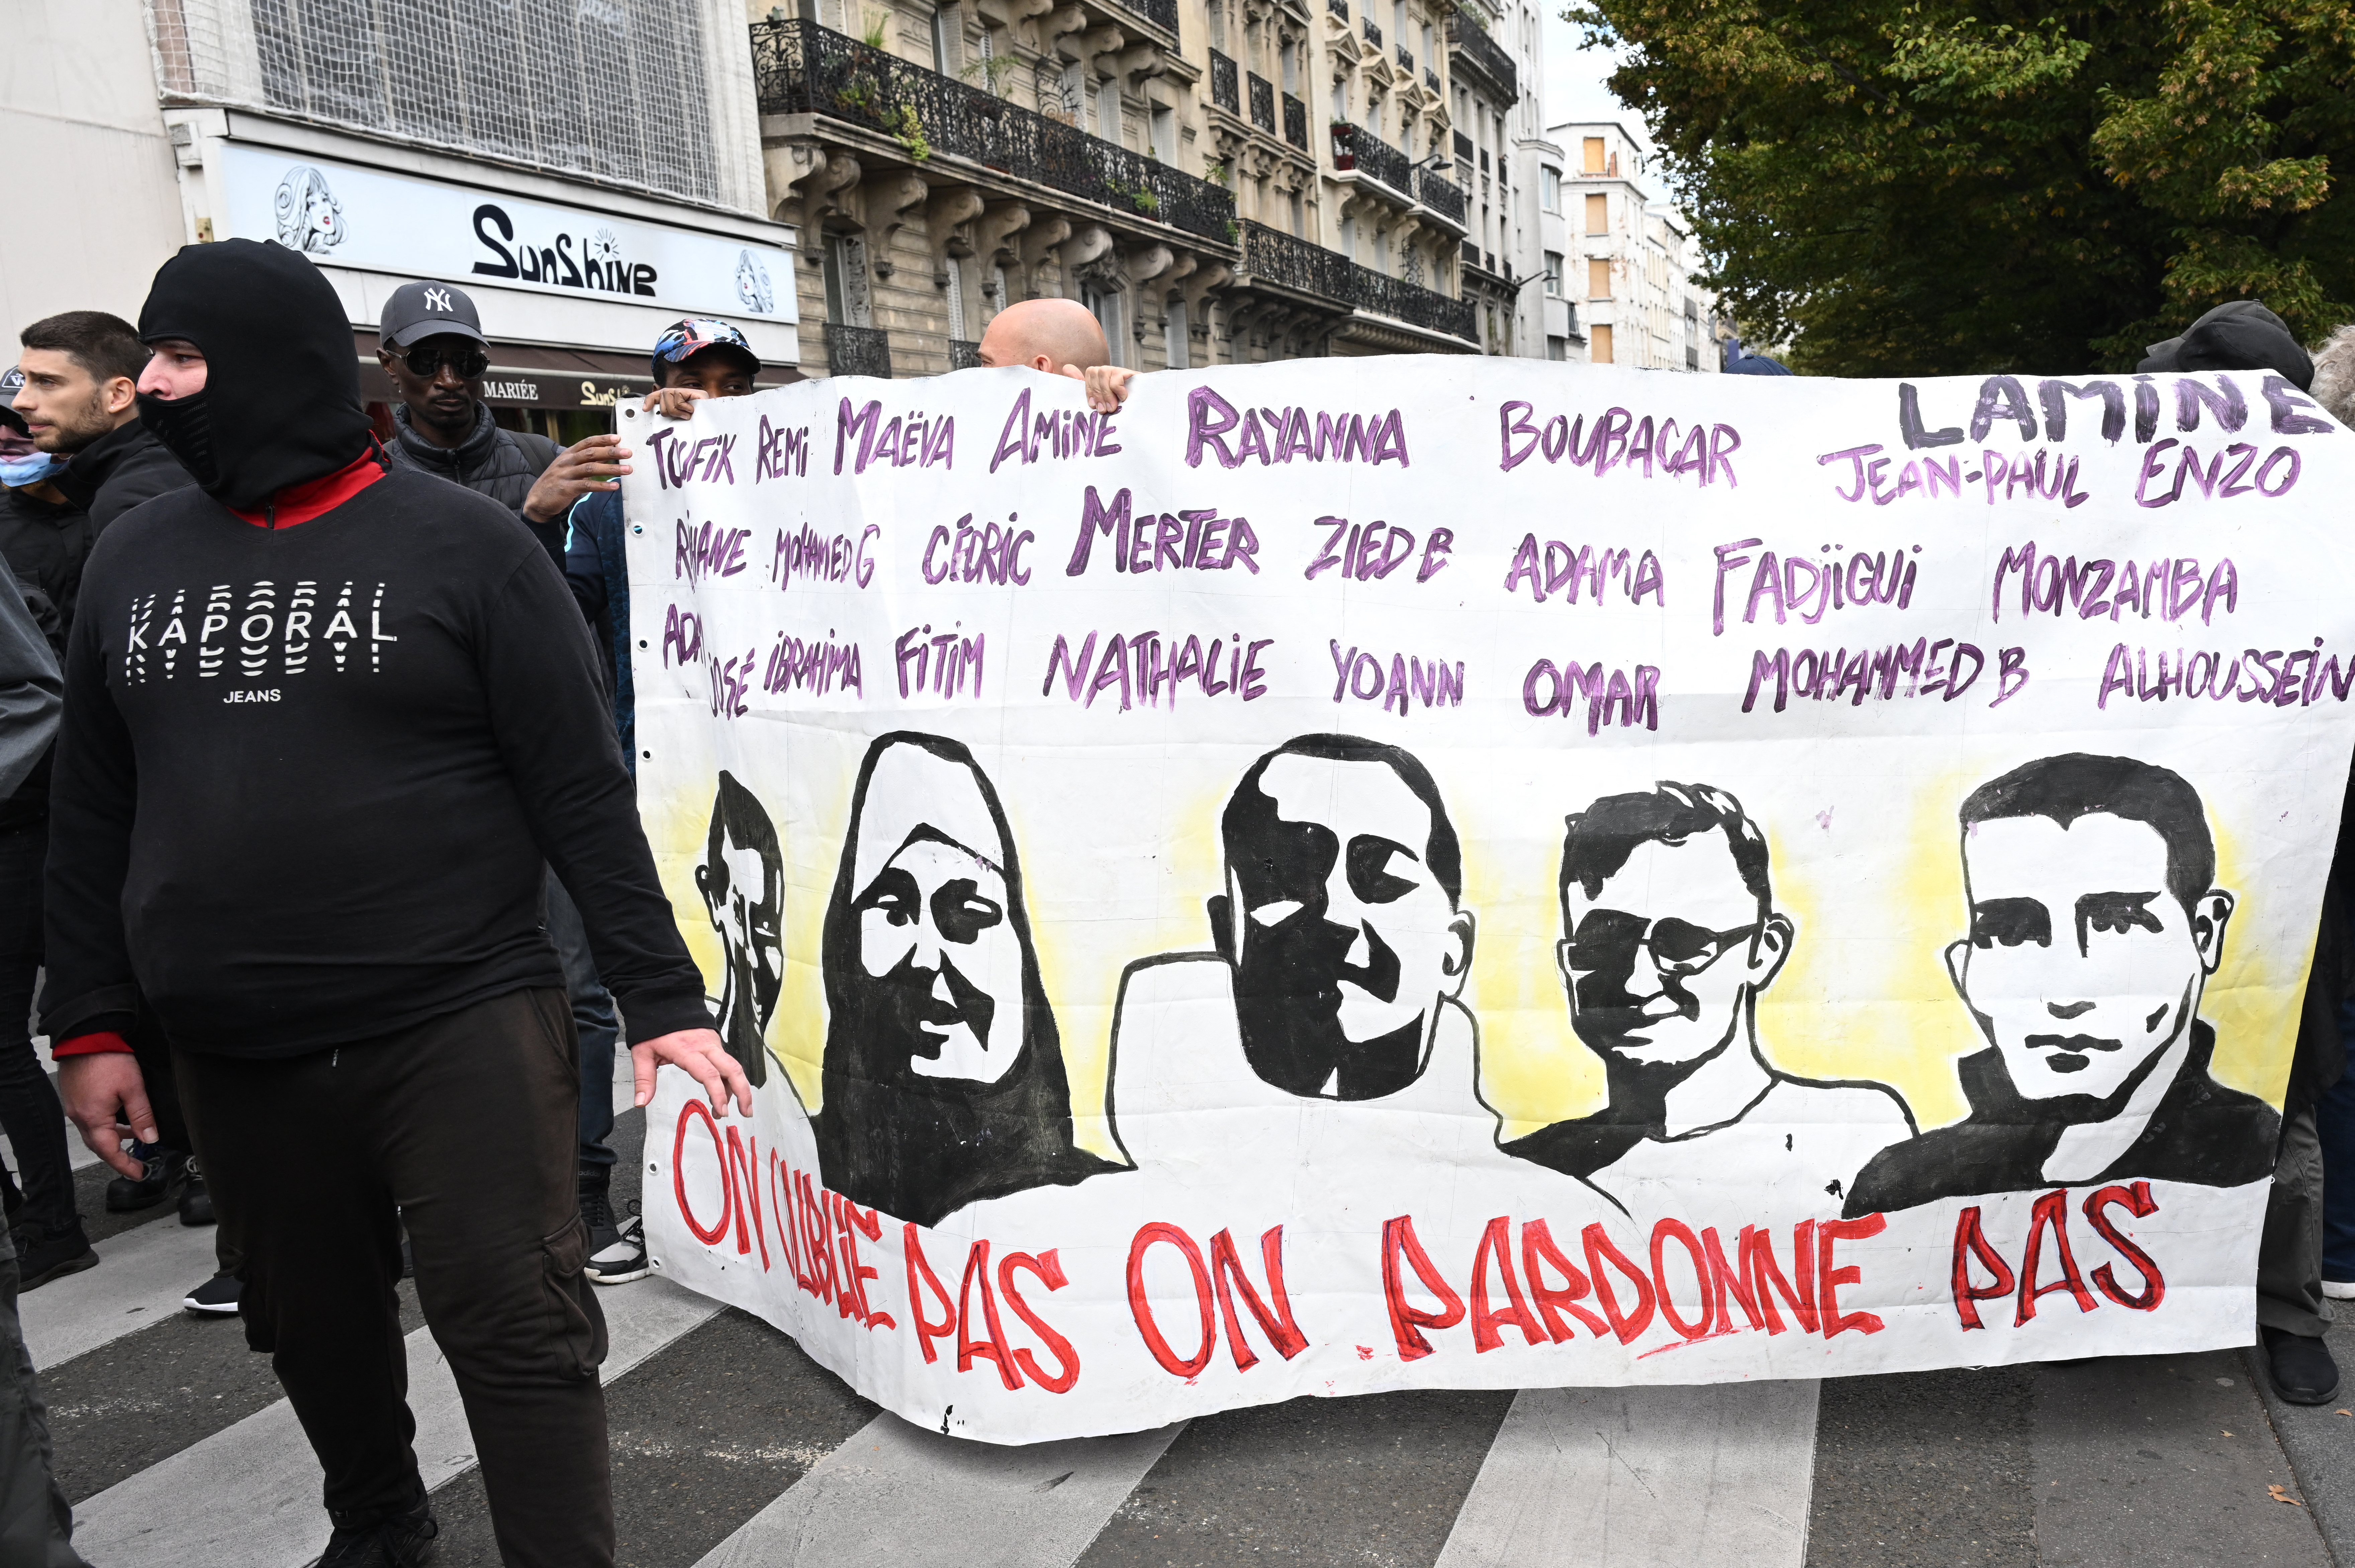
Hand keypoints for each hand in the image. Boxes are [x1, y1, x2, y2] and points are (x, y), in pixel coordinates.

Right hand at [58, 1054, 156, 1179]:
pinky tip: (120, 1121)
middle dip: (118, 1156)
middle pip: (99, 1145)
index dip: (124, 1165)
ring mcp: (75, 1107)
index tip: (138, 1174)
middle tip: (136, 1163)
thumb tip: (150, 1139)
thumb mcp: (133, 1088)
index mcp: (93, 1118)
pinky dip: (106, 1126)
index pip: (109, 1151)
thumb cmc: (107, 1058)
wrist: (86, 1036)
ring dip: (113, 1140)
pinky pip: (91, 1120)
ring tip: (133, 1141)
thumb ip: (142, 1116)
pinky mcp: (75, 1097)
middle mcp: (79, 1116)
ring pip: (94, 1132)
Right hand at [521, 434, 632, 522]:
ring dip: (611, 468)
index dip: (602, 439)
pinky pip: (587, 485)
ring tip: (627, 469)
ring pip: (591, 468)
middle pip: (591, 453)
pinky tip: (614, 486)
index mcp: (568, 454)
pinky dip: (602, 485)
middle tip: (628, 452)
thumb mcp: (569, 467)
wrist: (537, 500)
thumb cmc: (557, 482)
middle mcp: (567, 462)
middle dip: (611, 452)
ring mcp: (566, 474)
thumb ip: (585, 460)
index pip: (587, 442)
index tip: (618, 438)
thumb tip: (607, 454)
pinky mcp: (566, 489)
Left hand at [631, 1027, 752, 1117]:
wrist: (666, 1000)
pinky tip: (725, 1093)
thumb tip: (641, 1103)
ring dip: (739, 1088)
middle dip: (743, 1092)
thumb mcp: (642, 1052)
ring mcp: (713, 1043)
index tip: (722, 1110)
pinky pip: (727, 1062)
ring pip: (733, 1066)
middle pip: (732, 1069)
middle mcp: (705, 1046)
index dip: (718, 1093)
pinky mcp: (715, 1043)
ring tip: (738, 1108)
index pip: (709, 1074)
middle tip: (746, 1112)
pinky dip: (730, 1079)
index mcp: (687, 1050)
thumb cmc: (654, 1028)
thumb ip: (644, 1079)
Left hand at [643, 386, 708, 420]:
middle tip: (681, 416)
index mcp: (673, 398)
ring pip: (668, 396)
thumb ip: (669, 413)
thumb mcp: (679, 418)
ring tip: (687, 414)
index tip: (645, 409)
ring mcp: (685, 391)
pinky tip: (691, 409)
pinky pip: (678, 399)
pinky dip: (684, 407)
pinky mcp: (692, 392)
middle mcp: (677, 392)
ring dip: (677, 410)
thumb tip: (648, 410)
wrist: (714, 418)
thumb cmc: (697, 421)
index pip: (657, 395)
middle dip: (669, 410)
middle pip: (662, 396)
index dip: (650, 400)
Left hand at [1069, 364, 1136, 412]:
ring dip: (1106, 394)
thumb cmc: (1119, 409)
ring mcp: (1119, 370)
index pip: (1088, 374)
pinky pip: (1116, 378)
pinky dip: (1118, 390)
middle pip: (1094, 371)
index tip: (1093, 406)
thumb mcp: (1100, 402)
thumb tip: (1066, 367)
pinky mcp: (1130, 373)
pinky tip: (1124, 398)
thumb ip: (1085, 387)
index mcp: (1100, 378)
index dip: (1089, 390)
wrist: (1142, 411)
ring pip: (1103, 373)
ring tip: (1113, 407)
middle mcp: (1108, 371)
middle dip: (1098, 394)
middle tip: (1104, 411)